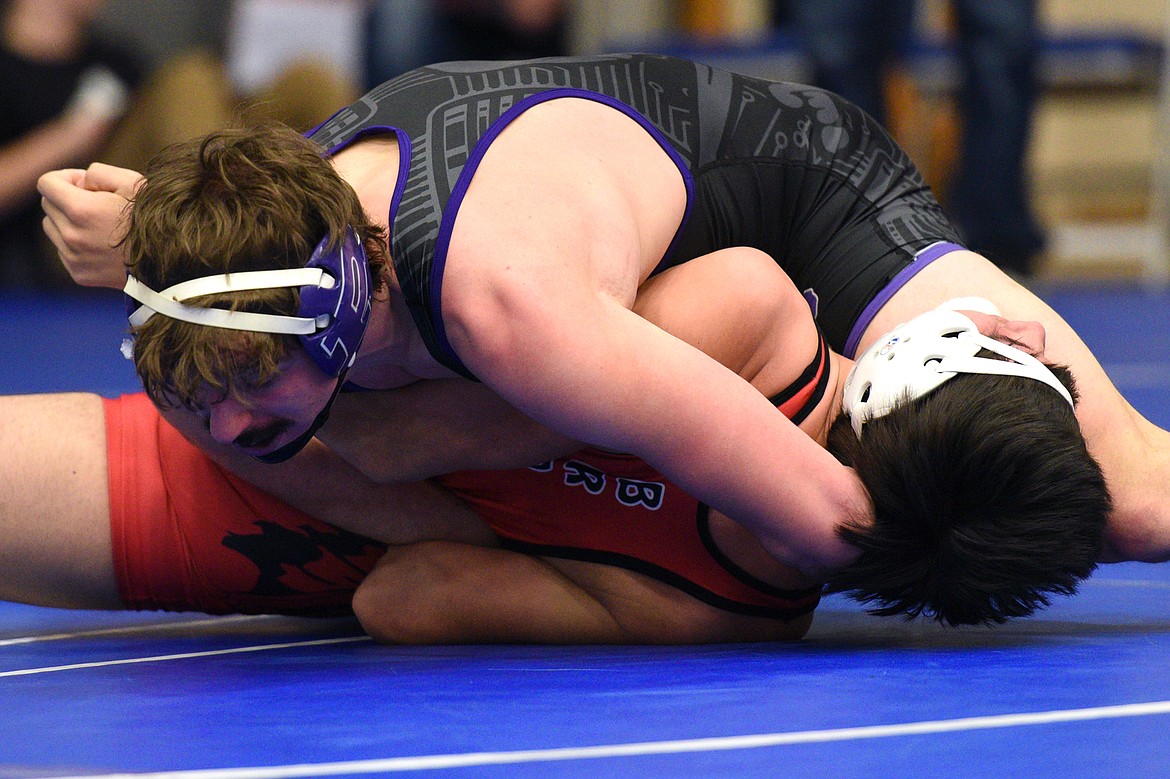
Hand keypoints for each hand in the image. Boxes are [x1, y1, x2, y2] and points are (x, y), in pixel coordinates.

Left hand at [38, 163, 143, 288]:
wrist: (168, 265)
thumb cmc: (153, 221)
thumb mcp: (133, 183)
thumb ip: (99, 172)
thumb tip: (81, 182)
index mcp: (81, 210)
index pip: (46, 184)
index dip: (65, 177)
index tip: (85, 183)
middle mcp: (71, 235)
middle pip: (48, 205)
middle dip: (67, 199)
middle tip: (97, 203)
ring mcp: (73, 257)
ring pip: (52, 228)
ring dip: (68, 221)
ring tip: (99, 225)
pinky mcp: (78, 273)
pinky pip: (63, 250)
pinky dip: (76, 244)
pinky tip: (102, 245)